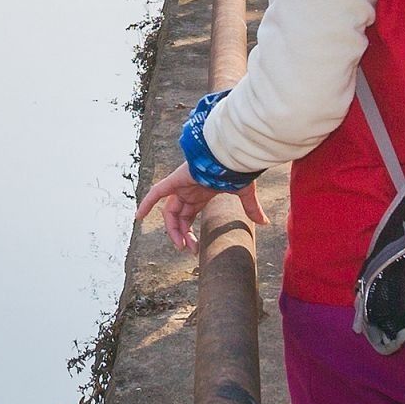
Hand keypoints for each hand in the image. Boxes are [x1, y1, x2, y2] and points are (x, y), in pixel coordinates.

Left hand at [135, 163, 268, 251]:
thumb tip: (266, 222)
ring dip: (172, 229)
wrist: (232, 154)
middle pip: (178, 217)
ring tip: (180, 245)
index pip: (188, 216)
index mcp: (201, 193)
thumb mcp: (244, 193)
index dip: (189, 233)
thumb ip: (251, 208)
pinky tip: (138, 217)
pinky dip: (146, 203)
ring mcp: (181, 185)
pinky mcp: (175, 180)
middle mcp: (189, 190)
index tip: (195, 249)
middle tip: (189, 250)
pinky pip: (156, 192)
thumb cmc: (238, 169)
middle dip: (181, 234)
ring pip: (169, 211)